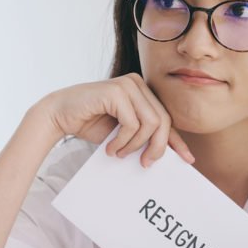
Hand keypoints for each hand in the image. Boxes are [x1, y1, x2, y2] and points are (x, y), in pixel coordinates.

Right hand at [32, 73, 193, 167]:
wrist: (58, 114)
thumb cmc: (89, 123)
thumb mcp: (122, 133)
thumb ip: (142, 136)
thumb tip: (164, 153)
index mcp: (142, 91)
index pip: (166, 117)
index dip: (177, 140)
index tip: (188, 160)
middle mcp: (137, 83)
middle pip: (163, 121)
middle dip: (157, 147)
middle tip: (144, 164)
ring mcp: (127, 85)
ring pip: (151, 123)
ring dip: (135, 145)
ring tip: (118, 153)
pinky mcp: (116, 91)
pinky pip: (132, 123)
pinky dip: (122, 141)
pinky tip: (110, 147)